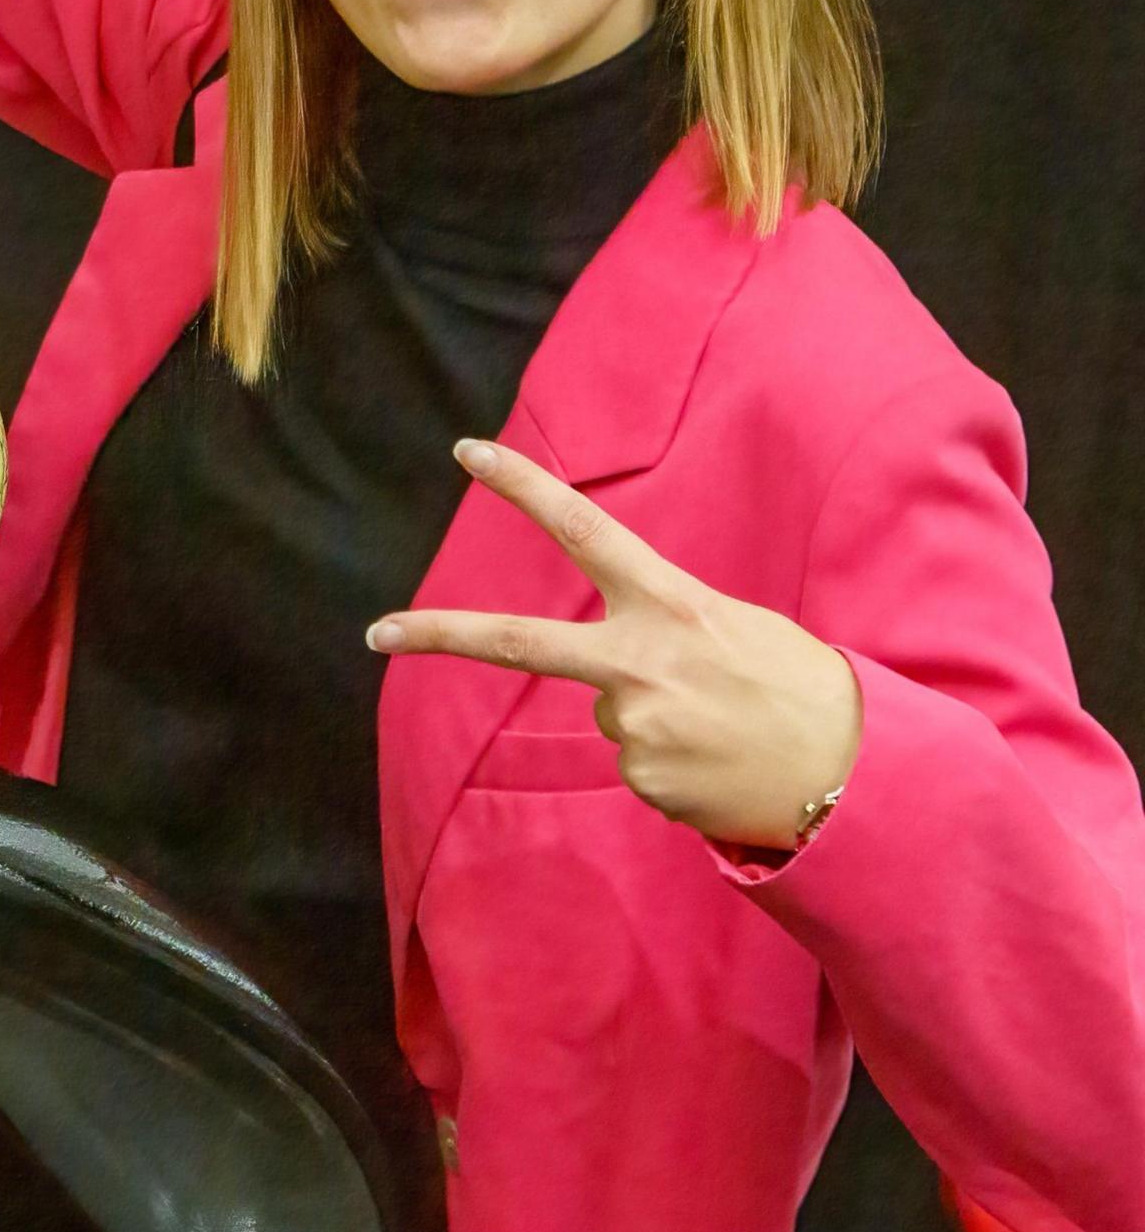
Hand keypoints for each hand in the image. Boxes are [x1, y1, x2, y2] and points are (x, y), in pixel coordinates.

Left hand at [367, 438, 861, 849]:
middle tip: (375, 633)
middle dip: (437, 637)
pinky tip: (717, 763)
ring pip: (608, 710)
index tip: (469, 453)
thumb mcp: (741, 629)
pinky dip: (669, 762)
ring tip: (720, 729)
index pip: (586, 530)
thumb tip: (614, 674)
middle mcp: (640, 661)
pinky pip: (634, 760)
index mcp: (672, 605)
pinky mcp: (640, 778)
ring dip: (652, 718)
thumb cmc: (803, 690)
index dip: (525, 487)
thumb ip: (666, 630)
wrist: (856, 778)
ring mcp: (633, 724)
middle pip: (517, 643)